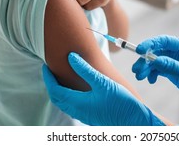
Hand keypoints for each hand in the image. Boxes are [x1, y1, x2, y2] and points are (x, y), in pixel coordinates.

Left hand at [42, 52, 164, 125]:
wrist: (133, 121)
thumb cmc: (120, 102)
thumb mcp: (103, 82)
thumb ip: (86, 70)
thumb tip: (71, 57)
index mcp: (78, 102)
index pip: (55, 90)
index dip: (48, 78)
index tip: (45, 66)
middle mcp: (78, 111)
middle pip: (57, 98)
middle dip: (51, 84)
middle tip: (49, 71)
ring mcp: (84, 115)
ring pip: (64, 104)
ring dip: (59, 91)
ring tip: (60, 79)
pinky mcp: (91, 117)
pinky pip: (72, 107)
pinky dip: (68, 97)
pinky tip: (76, 90)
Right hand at [133, 35, 178, 125]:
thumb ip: (173, 67)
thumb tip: (155, 60)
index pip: (164, 41)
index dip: (150, 44)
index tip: (139, 51)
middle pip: (157, 51)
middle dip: (145, 59)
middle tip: (136, 70)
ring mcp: (177, 63)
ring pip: (156, 62)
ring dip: (146, 68)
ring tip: (140, 77)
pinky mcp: (175, 74)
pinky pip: (159, 70)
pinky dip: (152, 74)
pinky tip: (151, 80)